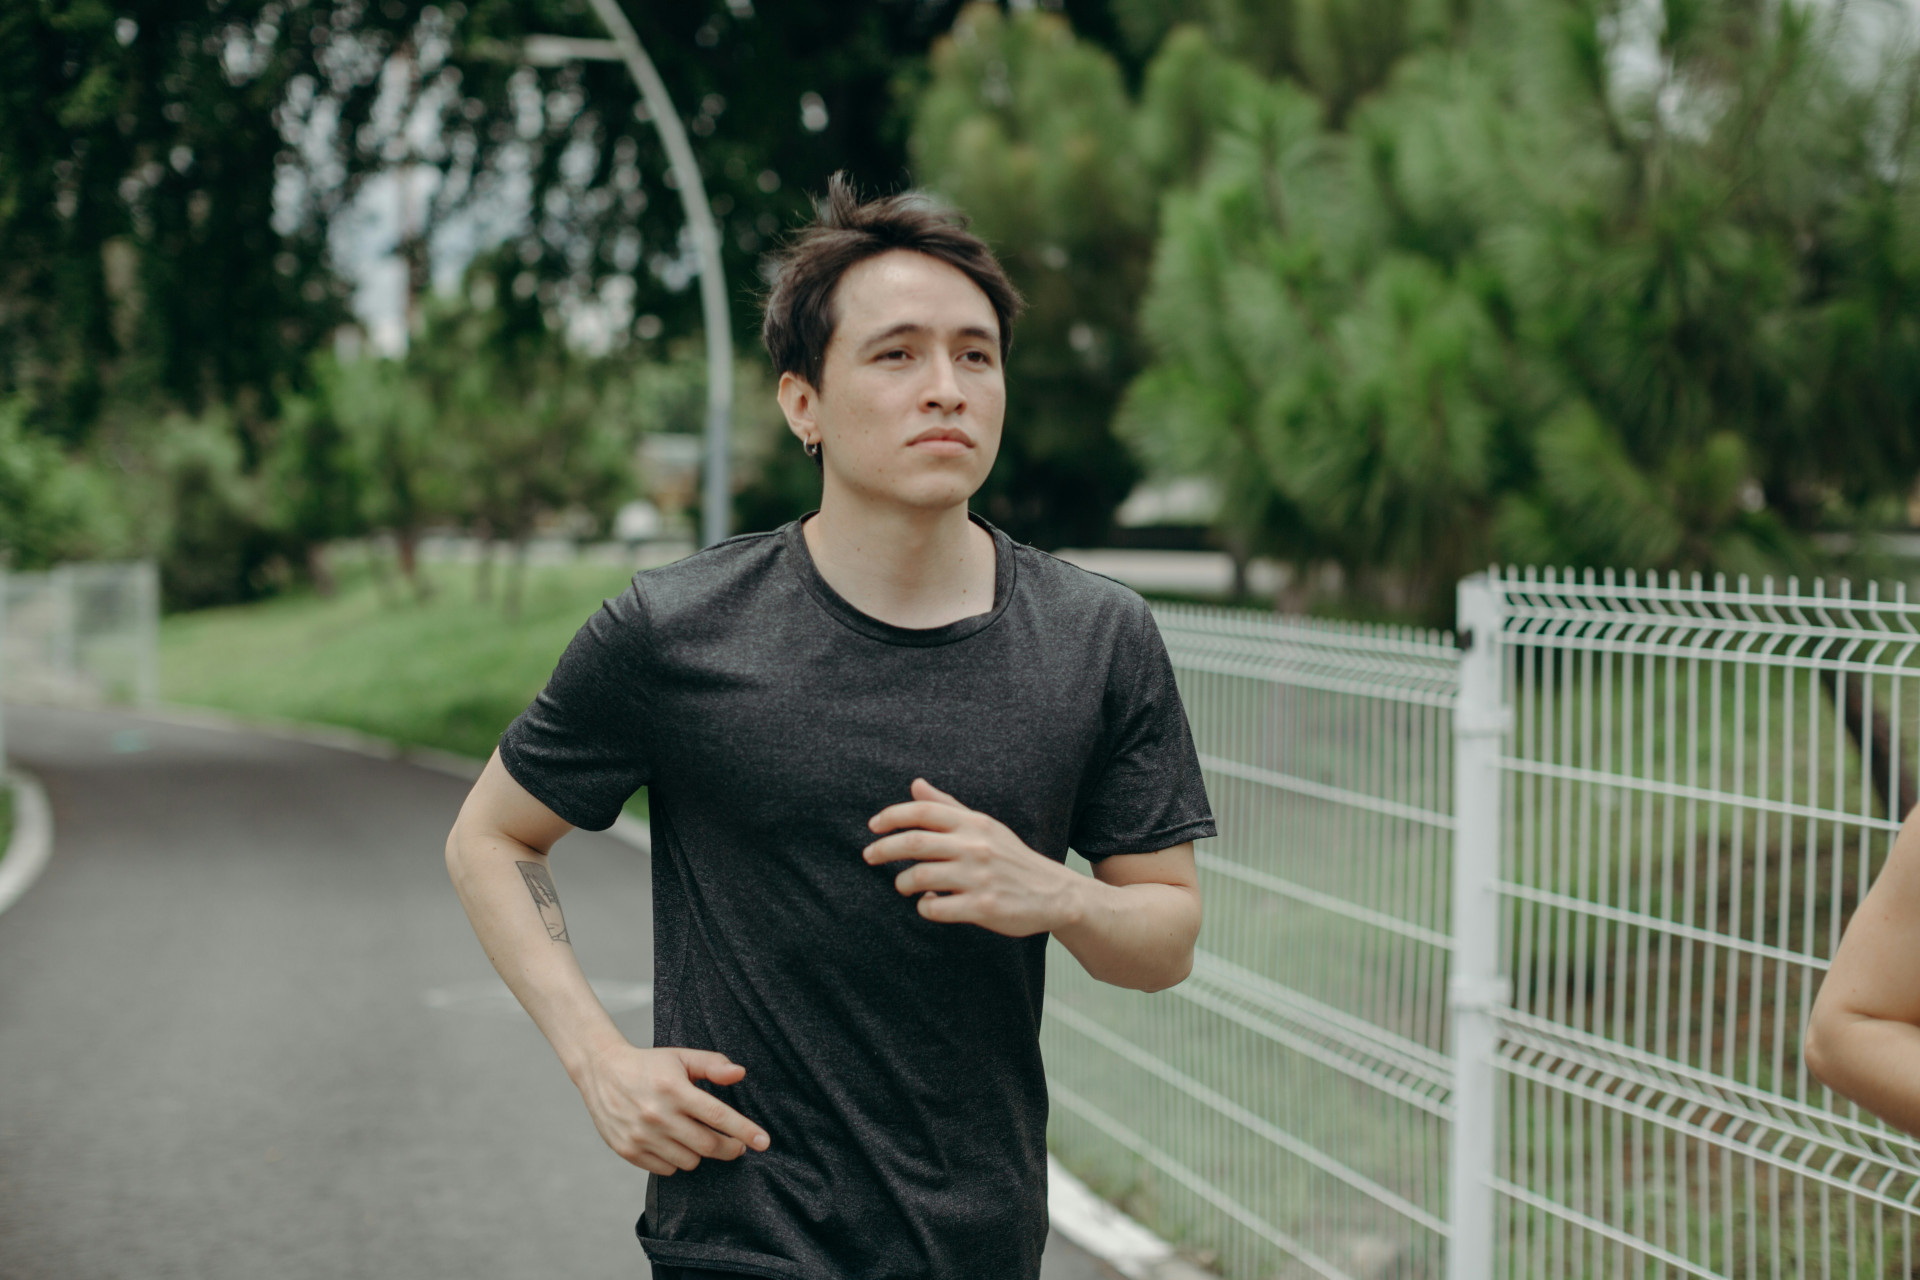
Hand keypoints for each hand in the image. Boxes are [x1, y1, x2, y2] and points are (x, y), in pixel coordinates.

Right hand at [573, 1043, 769, 1175]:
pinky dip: (676, 1160)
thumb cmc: (649, 1065)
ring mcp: (641, 1136)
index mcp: (674, 1090)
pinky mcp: (628, 1151)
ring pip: (690, 1160)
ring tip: (694, 1135)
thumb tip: (740, 1074)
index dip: (745, 1131)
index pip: (718, 1116)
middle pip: (709, 1145)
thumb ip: (712, 1064)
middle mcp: (658, 1115)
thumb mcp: (681, 1057)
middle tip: (735, 1144)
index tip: (764, 1142)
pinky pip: (667, 1169)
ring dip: (700, 1152)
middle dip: (729, 1148)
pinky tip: (672, 1143)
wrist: (601, 1072)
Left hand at [864, 778, 1082, 936]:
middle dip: (883, 849)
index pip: (923, 811)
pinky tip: (929, 904)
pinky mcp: (983, 907)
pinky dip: (924, 907)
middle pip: (915, 842)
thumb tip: (915, 784)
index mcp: (974, 824)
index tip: (873, 827)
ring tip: (902, 885)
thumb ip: (948, 807)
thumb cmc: (1012, 859)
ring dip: (902, 882)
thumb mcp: (985, 827)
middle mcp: (975, 846)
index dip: (892, 816)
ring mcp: (979, 877)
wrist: (1054, 893)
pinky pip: (936, 908)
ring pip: (919, 877)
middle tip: (868, 856)